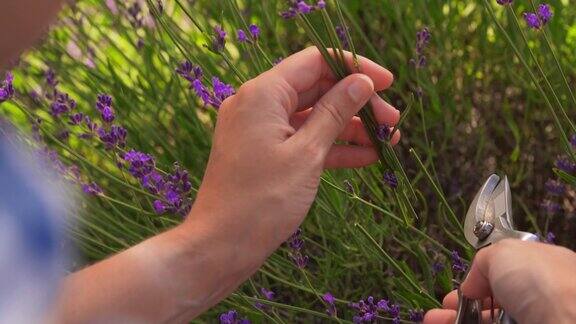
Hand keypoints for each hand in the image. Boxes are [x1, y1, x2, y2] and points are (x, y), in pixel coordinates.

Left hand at [186, 46, 398, 258]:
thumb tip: (362, 83)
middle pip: (316, 88)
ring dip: (349, 127)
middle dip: (357, 102)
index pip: (315, 61)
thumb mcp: (307, 153)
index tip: (387, 83)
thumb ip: (336, 113)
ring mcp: (259, 130)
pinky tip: (366, 157)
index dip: (354, 68)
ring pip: (312, 116)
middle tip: (392, 122)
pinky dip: (331, 147)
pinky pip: (302, 140)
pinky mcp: (263, 153)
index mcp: (263, 94)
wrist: (221, 246)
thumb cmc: (261, 200)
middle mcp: (258, 104)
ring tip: (387, 142)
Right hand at [424, 240, 575, 323]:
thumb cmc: (538, 280)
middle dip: (463, 302)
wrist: (566, 323)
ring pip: (486, 321)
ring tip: (432, 320)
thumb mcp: (504, 254)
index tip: (463, 285)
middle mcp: (537, 297)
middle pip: (493, 300)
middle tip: (445, 305)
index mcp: (541, 267)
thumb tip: (471, 285)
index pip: (507, 270)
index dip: (481, 276)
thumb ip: (482, 263)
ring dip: (455, 318)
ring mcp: (528, 320)